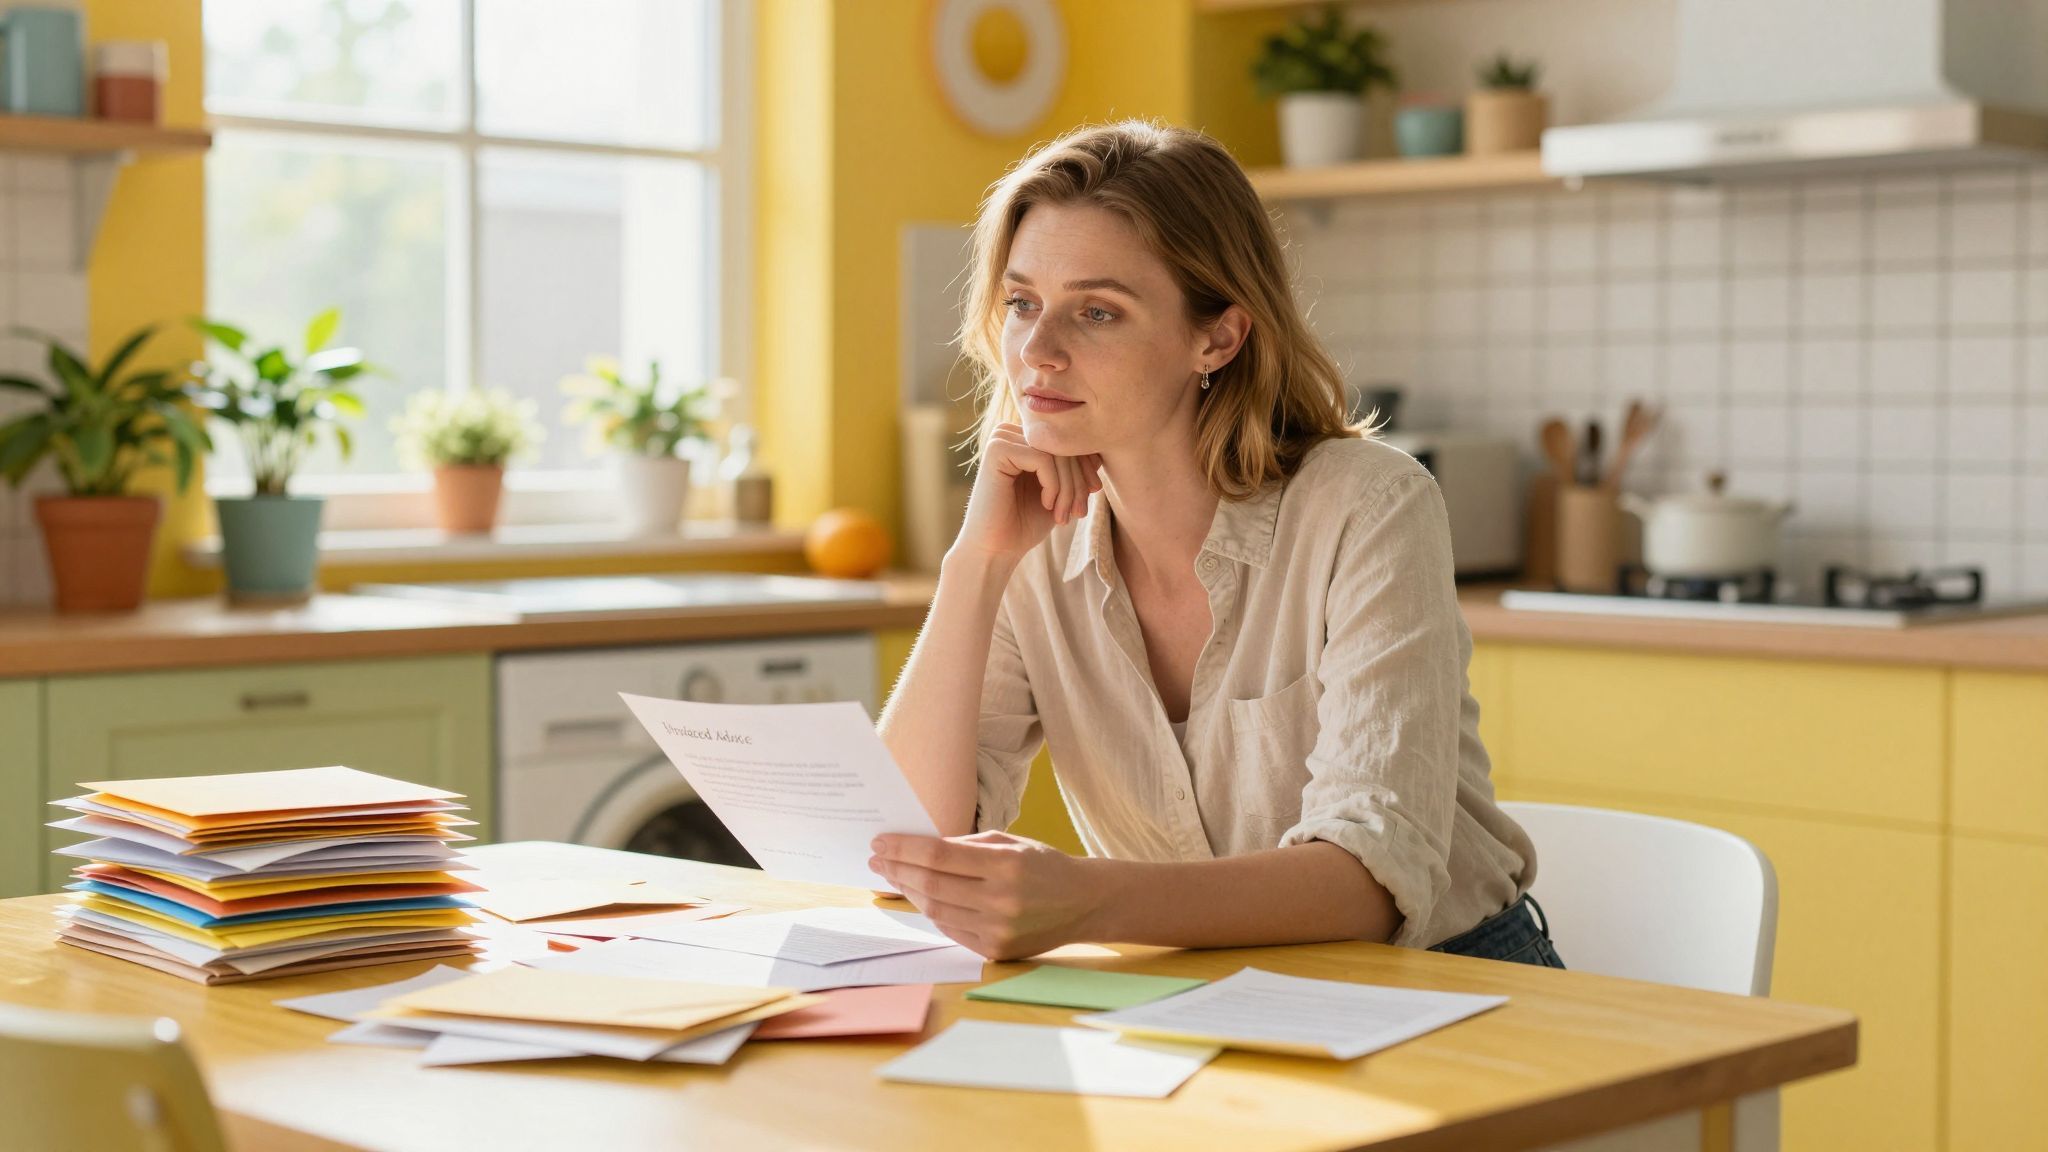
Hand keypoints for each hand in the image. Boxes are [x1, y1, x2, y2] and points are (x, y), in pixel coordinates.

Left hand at [869, 830, 1109, 960]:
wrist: (1084, 904)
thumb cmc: (1044, 866)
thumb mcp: (1010, 843)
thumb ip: (967, 846)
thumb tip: (919, 848)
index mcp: (1006, 865)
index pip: (940, 856)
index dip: (905, 849)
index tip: (881, 842)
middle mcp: (1001, 900)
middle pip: (932, 885)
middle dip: (898, 869)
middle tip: (877, 859)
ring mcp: (998, 930)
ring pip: (936, 910)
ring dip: (909, 891)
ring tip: (894, 876)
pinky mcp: (995, 951)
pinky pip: (950, 929)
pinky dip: (932, 912)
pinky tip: (921, 896)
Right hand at [950, 422, 1101, 564]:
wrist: (996, 549)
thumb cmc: (1026, 523)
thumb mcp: (1061, 492)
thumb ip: (1076, 470)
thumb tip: (1101, 451)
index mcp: (1024, 438)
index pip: (1068, 439)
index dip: (1087, 466)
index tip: (1093, 493)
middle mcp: (1012, 432)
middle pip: (1064, 444)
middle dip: (1079, 481)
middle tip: (1079, 512)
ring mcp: (1002, 438)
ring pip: (1056, 452)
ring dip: (1068, 487)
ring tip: (1064, 515)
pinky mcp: (996, 450)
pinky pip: (1043, 459)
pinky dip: (1053, 485)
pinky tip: (1047, 505)